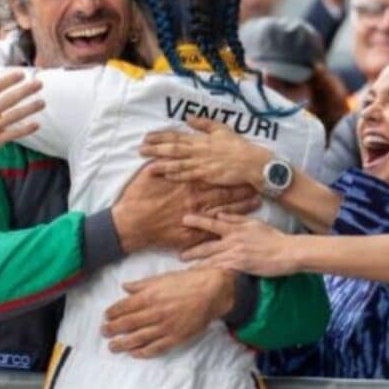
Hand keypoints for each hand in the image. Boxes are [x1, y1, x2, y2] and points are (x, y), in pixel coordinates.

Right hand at [0, 72, 43, 180]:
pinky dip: (25, 130)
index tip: (21, 73)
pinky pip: (13, 135)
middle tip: (39, 83)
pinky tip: (36, 125)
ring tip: (42, 102)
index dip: (9, 79)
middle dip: (25, 90)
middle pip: (9, 99)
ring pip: (14, 116)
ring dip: (30, 108)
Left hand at [102, 268, 234, 357]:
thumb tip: (124, 287)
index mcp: (149, 296)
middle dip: (112, 329)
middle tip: (104, 332)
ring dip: (122, 344)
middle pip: (127, 324)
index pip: (123, 307)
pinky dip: (143, 352)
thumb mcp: (162, 278)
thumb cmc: (187, 282)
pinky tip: (134, 353)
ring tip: (112, 347)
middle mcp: (154, 313)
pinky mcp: (175, 338)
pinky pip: (155, 348)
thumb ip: (141, 284)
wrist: (212, 292)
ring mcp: (164, 327)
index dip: (112, 313)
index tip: (105, 317)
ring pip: (138, 339)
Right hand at [112, 161, 260, 252]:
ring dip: (241, 206)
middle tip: (258, 183)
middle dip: (242, 188)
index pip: (214, 175)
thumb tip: (170, 152)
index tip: (243, 168)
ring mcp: (194, 218)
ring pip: (223, 211)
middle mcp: (195, 199)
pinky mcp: (191, 235)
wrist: (130, 225)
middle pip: (224, 192)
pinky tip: (240, 225)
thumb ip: (164, 162)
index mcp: (187, 182)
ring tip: (257, 202)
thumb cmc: (138, 198)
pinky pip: (213, 231)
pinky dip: (227, 226)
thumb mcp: (149, 173)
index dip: (230, 172)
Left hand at [140, 117, 271, 190]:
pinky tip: (166, 175)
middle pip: (173, 149)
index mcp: (200, 139)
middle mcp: (198, 150)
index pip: (176, 136)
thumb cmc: (237, 146)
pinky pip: (189, 175)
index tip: (147, 137)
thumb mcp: (221, 129)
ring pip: (178, 162)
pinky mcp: (207, 175)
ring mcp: (202, 163)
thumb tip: (188, 117)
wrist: (251, 162)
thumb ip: (204, 124)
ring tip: (147, 165)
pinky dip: (176, 174)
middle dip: (155, 149)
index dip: (160, 136)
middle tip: (140, 150)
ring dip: (162, 163)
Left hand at [180, 213, 297, 276]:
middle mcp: (232, 241)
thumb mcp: (254, 223)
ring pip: (212, 260)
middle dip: (191, 250)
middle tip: (179, 255)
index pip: (213, 223)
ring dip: (198, 264)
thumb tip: (220, 215)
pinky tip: (202, 278)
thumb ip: (236, 218)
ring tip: (185, 269)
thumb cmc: (273, 237)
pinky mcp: (240, 266)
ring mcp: (235, 254)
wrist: (287, 252)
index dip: (197, 221)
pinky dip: (211, 273)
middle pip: (207, 246)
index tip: (184, 220)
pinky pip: (221, 270)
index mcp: (236, 228)